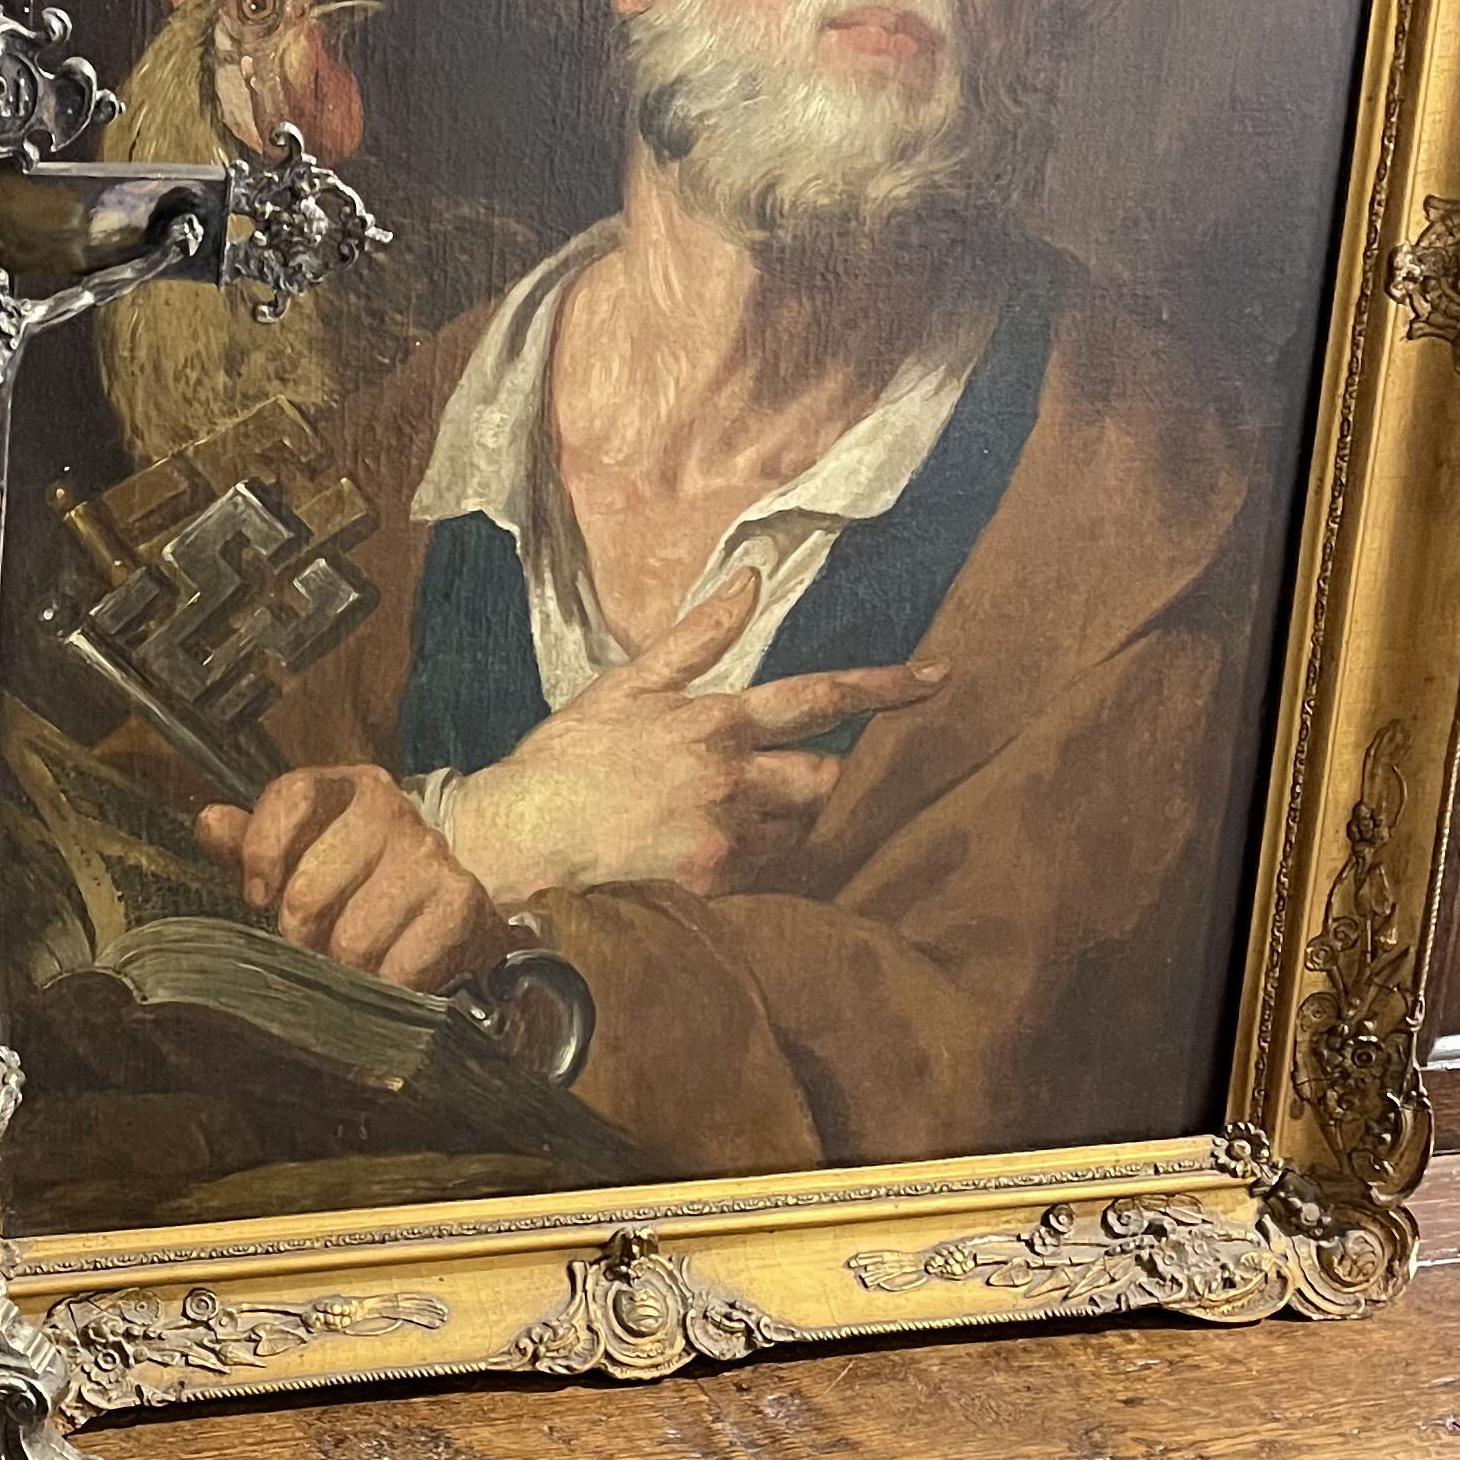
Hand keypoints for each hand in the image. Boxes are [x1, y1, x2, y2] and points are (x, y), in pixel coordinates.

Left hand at [194, 765, 511, 987]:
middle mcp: (390, 812)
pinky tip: (394, 971)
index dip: (263, 850)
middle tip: (316, 942)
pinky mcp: (460, 903)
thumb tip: (209, 823)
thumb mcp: (307, 846)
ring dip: (347, 967)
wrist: (468, 874)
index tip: (256, 894)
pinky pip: (399, 969)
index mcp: (345, 788)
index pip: (292, 796)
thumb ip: (255, 839)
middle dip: (303, 934)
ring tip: (356, 959)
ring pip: (352, 941)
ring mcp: (429, 855)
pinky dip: (389, 984)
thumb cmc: (366, 869)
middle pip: (309, 892)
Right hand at [447, 573, 944, 903]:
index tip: (936, 677)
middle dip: (813, 774)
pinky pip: (761, 866)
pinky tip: (698, 841)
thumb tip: (751, 581)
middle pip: (823, 776)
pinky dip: (747, 853)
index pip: (818, 696)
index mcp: (714, 719)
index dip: (882, 687)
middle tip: (765, 774)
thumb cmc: (569, 754)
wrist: (523, 832)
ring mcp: (722, 832)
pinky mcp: (709, 879)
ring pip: (797, 825)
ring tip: (716, 810)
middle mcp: (729, 776)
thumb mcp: (627, 682)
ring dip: (779, 815)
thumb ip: (698, 636)